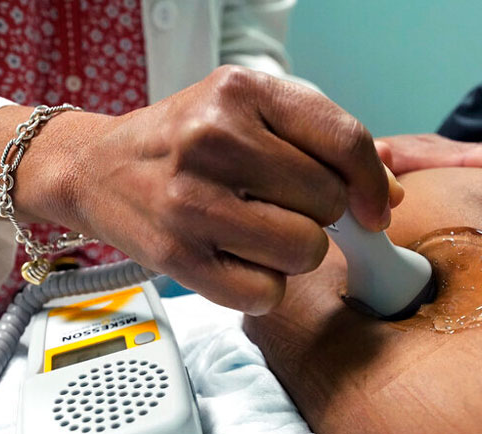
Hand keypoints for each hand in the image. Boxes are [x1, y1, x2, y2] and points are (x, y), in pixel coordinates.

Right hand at [0, 66, 391, 314]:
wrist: (94, 169)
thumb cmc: (181, 141)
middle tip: (276, 205)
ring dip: (293, 253)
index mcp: (241, 92)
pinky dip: (263, 286)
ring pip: (305, 251)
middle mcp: (214, 139)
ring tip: (256, 232)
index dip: (372, 183)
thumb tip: (387, 197)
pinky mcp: (177, 256)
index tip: (375, 208)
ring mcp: (192, 200)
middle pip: (328, 203)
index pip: (344, 141)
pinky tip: (234, 259)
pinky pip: (267, 293)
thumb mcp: (245, 112)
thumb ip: (319, 142)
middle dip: (317, 213)